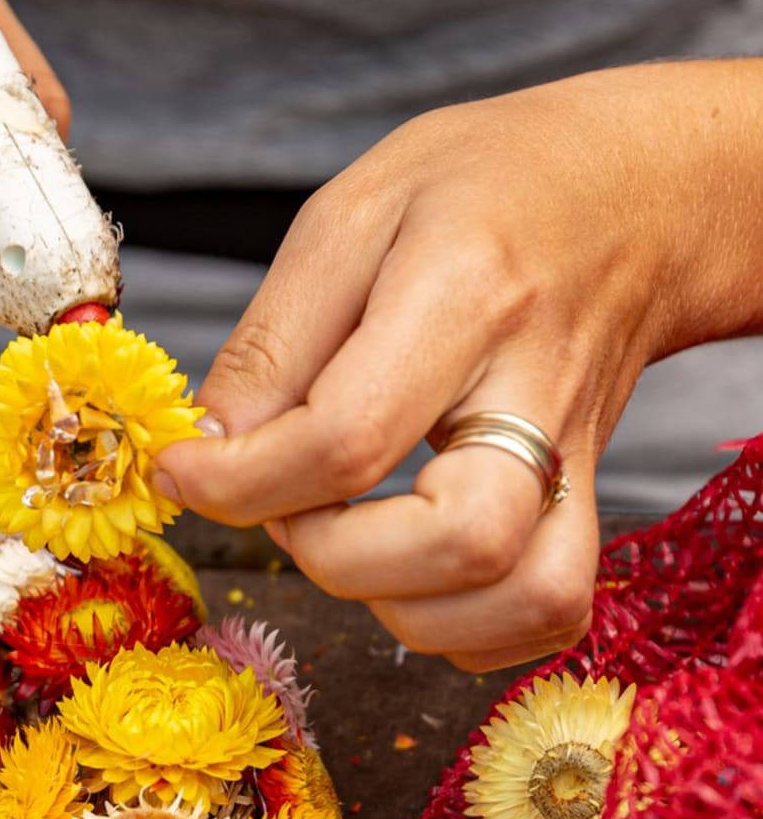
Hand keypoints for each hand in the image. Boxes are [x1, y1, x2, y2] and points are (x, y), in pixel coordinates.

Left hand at [153, 61, 762, 670]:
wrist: (636, 191)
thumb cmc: (483, 190)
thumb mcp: (350, 215)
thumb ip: (271, 340)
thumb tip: (207, 450)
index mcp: (466, 294)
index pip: (348, 438)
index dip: (240, 481)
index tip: (181, 472)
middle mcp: (537, 389)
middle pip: (463, 541)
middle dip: (334, 557)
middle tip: (283, 506)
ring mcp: (577, 456)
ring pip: (527, 596)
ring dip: (402, 607)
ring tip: (343, 539)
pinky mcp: (587, 499)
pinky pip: (549, 613)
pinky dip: (464, 628)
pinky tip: (402, 575)